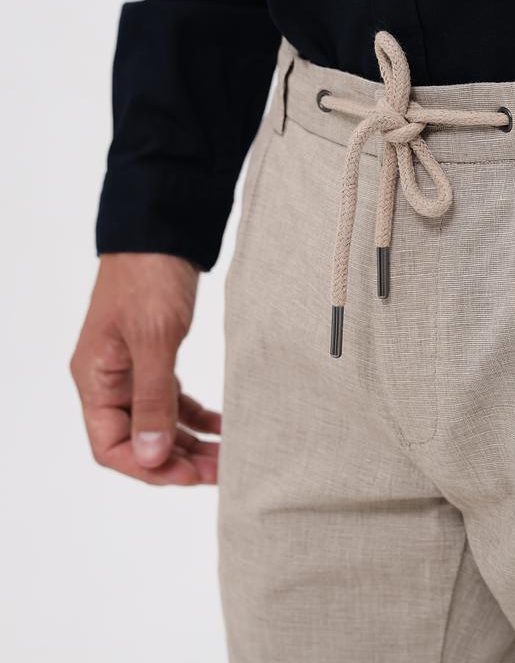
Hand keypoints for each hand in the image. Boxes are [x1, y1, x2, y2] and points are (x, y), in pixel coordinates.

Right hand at [71, 252, 219, 485]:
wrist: (161, 229)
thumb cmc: (149, 276)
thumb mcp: (154, 339)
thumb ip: (152, 399)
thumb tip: (149, 456)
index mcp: (96, 378)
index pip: (111, 446)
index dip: (149, 468)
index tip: (190, 476)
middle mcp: (109, 378)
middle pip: (137, 439)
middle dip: (177, 460)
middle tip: (220, 471)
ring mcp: (130, 367)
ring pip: (158, 421)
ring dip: (190, 442)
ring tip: (228, 456)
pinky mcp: (153, 354)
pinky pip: (172, 398)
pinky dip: (196, 415)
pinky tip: (222, 425)